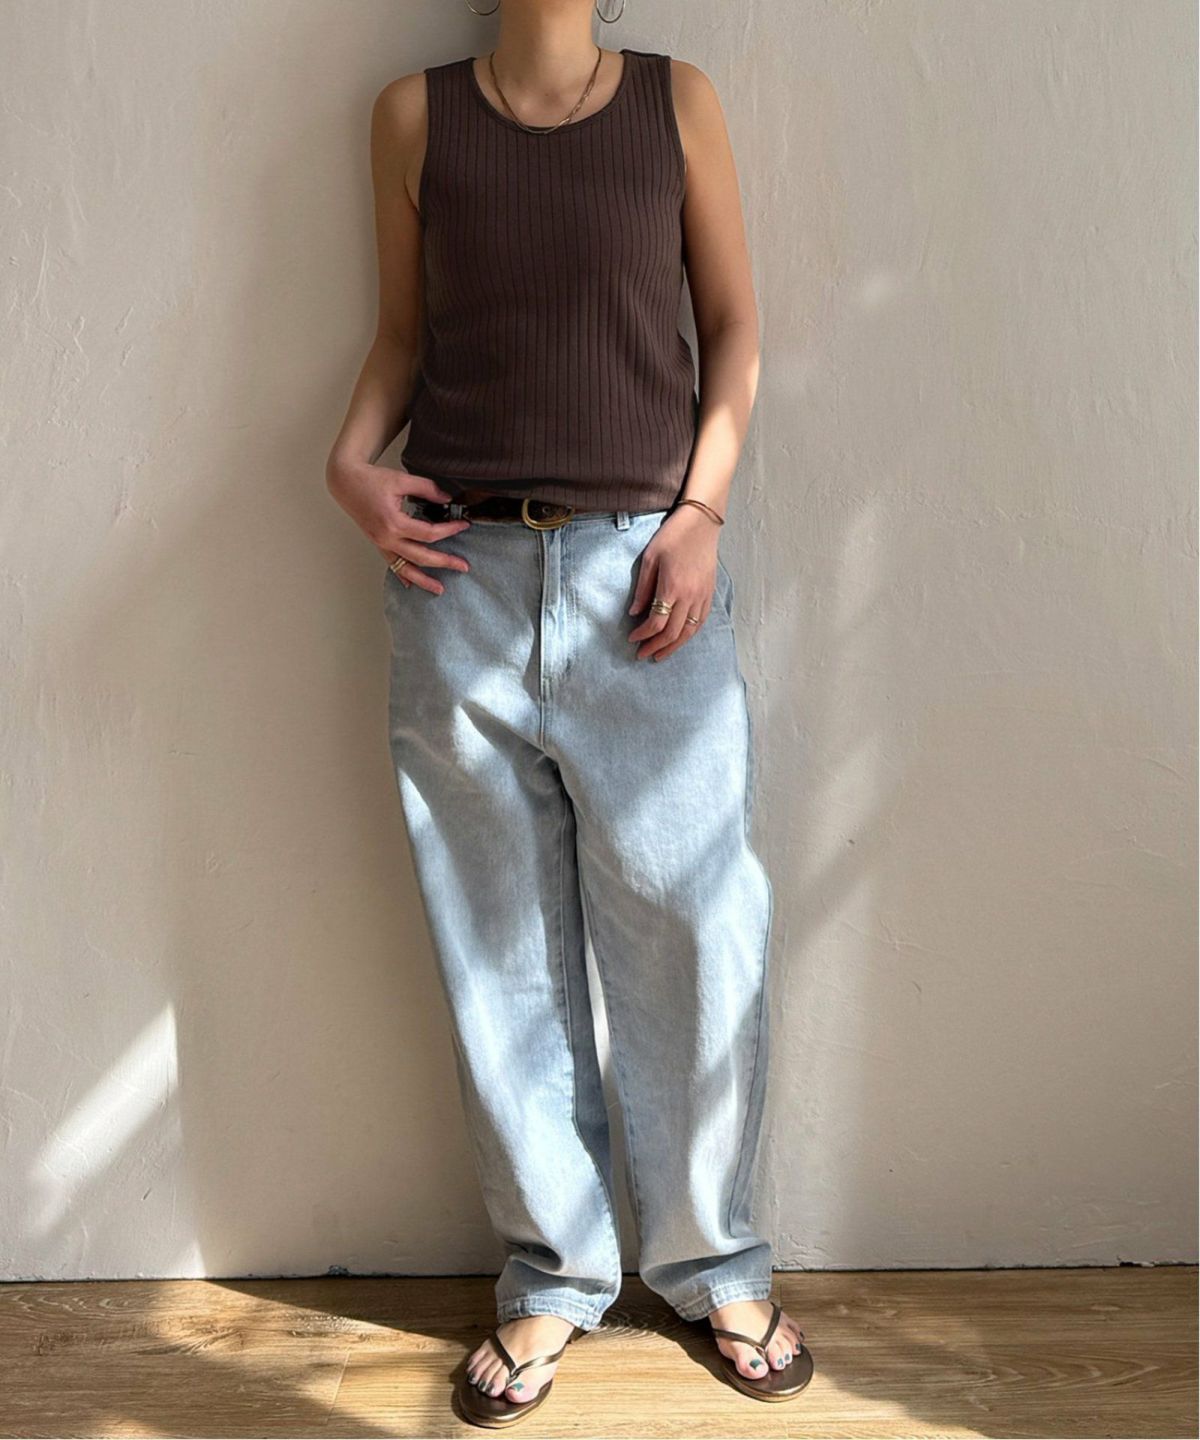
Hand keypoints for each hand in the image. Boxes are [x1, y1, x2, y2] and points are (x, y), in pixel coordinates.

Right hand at [326, 460, 470, 594]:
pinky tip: (411, 585)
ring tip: (440, 589)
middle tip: (463, 566)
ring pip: (406, 568)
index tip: (463, 525)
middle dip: (445, 562)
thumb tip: (447, 498)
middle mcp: (387, 538)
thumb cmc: (371, 480)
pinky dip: (402, 576)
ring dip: (424, 580)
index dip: (449, 530)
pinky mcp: (378, 544)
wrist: (346, 483)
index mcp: (394, 523)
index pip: (429, 533)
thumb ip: (427, 488)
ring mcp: (381, 544)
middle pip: (422, 557)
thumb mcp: (402, 480)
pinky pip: (392, 565)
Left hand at [627, 504, 722, 660]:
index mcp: (672, 588)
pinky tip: (680, 639)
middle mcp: (690, 596)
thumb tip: (635, 613)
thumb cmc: (673, 536)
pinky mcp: (710, 593)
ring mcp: (702, 596)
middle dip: (656, 647)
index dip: (642, 635)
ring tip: (660, 654)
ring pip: (689, 632)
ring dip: (673, 647)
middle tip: (642, 655)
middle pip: (673, 633)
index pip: (656, 623)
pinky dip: (689, 635)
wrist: (701, 523)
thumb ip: (642, 589)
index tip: (632, 639)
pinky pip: (700, 622)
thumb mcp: (650, 559)